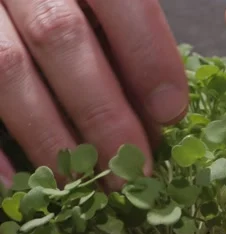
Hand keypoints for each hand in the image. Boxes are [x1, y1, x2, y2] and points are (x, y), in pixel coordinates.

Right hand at [0, 0, 187, 188]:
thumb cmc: (80, 7)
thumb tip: (163, 111)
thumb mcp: (109, 8)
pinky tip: (18, 180)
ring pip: (9, 68)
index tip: (171, 113)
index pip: (121, 1)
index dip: (148, 57)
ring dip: (51, 136)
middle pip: (62, 39)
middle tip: (132, 171)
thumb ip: (131, 40)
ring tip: (84, 184)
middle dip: (103, 114)